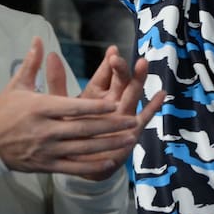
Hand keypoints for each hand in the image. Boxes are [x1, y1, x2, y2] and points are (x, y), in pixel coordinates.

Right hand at [0, 38, 138, 174]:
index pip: (72, 107)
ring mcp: (46, 150)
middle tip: (132, 121)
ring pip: (82, 149)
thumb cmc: (2, 111)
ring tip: (129, 139)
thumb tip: (38, 39)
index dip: (95, 108)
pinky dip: (92, 165)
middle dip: (110, 126)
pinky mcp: (46, 165)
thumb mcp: (16, 86)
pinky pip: (73, 166)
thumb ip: (32, 63)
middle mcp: (45, 130)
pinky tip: (111, 160)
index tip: (115, 104)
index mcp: (40, 108)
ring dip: (108, 145)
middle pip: (83, 129)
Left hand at [52, 45, 165, 180]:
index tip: (111, 50)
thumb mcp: (61, 106)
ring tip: (142, 64)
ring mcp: (123, 114)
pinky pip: (144, 116)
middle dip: (121, 68)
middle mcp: (112, 101)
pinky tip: (161, 94)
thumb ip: (57, 82)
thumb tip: (51, 55)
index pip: (105, 74)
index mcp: (96, 94)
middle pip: (120, 80)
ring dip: (138, 78)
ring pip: (133, 93)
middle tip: (117, 59)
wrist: (78, 162)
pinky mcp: (131, 130)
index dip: (108, 62)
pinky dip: (153, 106)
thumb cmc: (70, 133)